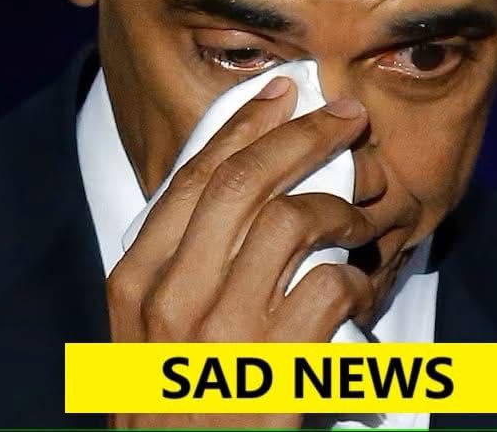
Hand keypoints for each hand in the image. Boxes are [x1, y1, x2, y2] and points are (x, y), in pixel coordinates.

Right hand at [106, 78, 402, 427]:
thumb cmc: (173, 404)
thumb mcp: (150, 331)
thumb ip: (182, 264)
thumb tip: (246, 194)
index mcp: (136, 282)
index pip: (193, 178)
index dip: (242, 125)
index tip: (279, 94)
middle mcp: (171, 300)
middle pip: (242, 183)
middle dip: (300, 135)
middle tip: (342, 117)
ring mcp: (222, 337)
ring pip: (289, 222)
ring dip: (337, 206)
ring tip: (359, 212)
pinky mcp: (275, 373)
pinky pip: (329, 288)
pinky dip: (356, 276)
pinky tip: (360, 283)